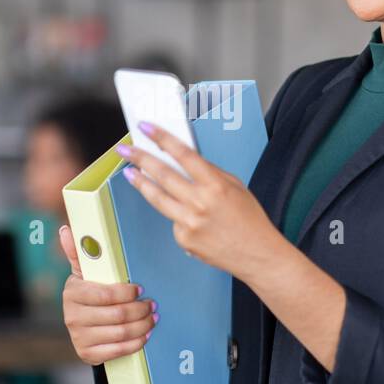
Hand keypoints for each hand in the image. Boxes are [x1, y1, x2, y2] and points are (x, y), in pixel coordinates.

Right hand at [58, 224, 157, 364]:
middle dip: (140, 310)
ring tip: (153, 318)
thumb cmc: (89, 293)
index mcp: (72, 292)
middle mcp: (72, 316)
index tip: (140, 288)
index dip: (126, 293)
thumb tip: (65, 229)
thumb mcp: (84, 273)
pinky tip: (145, 335)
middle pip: (117, 315)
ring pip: (120, 333)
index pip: (105, 294)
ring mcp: (79, 337)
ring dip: (143, 325)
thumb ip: (78, 253)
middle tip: (153, 304)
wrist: (83, 327)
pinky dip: (136, 342)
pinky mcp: (87, 354)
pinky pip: (118, 350)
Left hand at [115, 122, 280, 279]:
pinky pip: (173, 220)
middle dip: (140, 158)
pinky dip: (175, 214)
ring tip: (129, 172)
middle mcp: (199, 203)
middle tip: (125, 149)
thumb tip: (185, 161)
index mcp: (215, 185)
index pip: (183, 155)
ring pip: (157, 197)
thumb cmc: (250, 220)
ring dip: (140, 182)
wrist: (257, 255)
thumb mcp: (236, 187)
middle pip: (162, 174)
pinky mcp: (183, 239)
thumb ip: (210, 172)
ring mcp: (189, 223)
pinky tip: (186, 217)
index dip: (162, 139)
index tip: (147, 128)